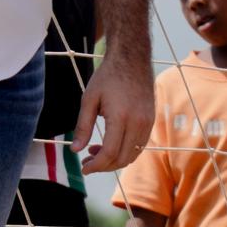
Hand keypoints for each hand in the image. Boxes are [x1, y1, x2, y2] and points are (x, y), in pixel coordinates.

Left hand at [75, 47, 152, 175]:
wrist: (132, 58)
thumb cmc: (108, 76)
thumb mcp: (89, 99)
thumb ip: (82, 127)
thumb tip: (75, 150)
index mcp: (121, 117)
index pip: (109, 153)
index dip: (96, 165)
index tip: (84, 168)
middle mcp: (138, 123)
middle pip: (122, 158)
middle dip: (103, 166)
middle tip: (87, 162)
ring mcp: (147, 123)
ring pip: (132, 155)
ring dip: (114, 161)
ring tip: (96, 153)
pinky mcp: (151, 121)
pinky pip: (139, 146)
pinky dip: (125, 152)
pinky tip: (111, 145)